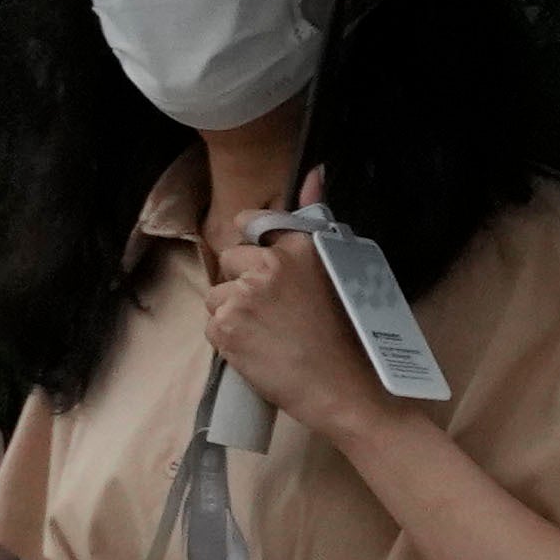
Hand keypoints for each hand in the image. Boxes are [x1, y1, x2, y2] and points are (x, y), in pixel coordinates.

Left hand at [197, 178, 402, 439]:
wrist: (345, 390)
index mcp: (297, 247)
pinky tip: (259, 352)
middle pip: (229, 261)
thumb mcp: (338, 269)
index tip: (265, 270)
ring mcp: (243, 296)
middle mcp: (267, 264)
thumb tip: (315, 169)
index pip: (249, 223)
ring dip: (234, 315)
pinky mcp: (226, 327)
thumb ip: (316, 217)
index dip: (253, 248)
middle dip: (242, 286)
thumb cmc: (346, 335)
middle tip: (275, 315)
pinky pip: (212, 326)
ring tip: (270, 336)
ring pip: (217, 296)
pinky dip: (230, 342)